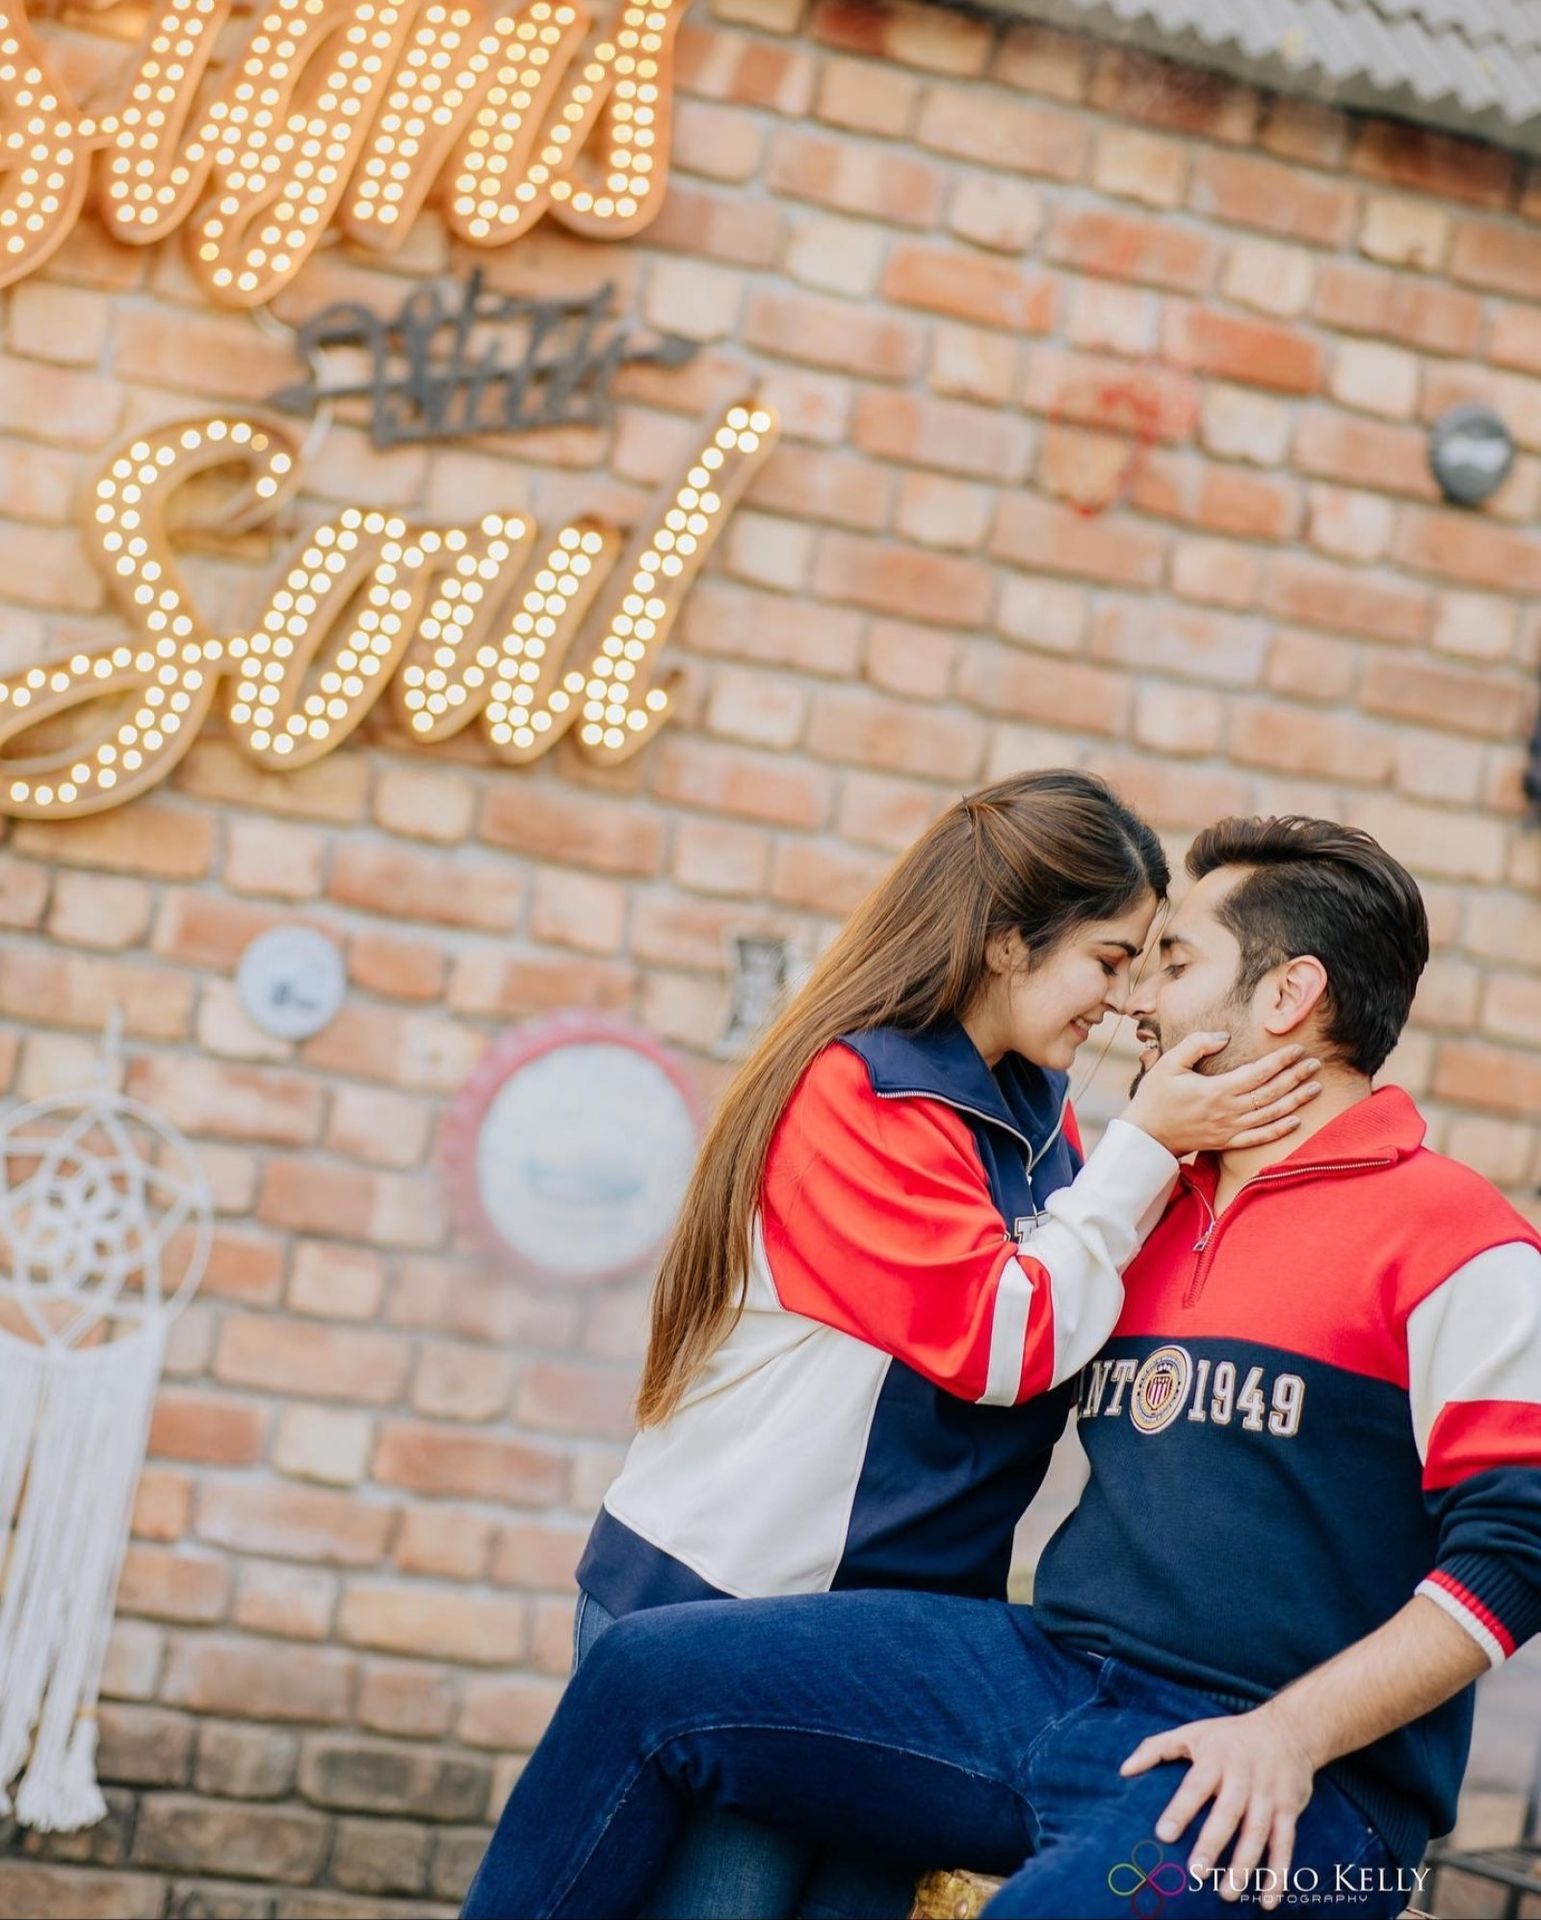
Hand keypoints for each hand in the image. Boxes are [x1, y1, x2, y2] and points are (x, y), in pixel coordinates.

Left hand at [1120, 1704, 1320, 1907]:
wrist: (1288, 1729)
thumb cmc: (1229, 1736)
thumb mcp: (1192, 1732)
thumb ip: (1156, 1748)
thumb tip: (1123, 1770)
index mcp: (1216, 1758)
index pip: (1195, 1786)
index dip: (1180, 1810)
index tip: (1162, 1835)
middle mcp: (1244, 1776)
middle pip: (1228, 1813)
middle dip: (1212, 1843)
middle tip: (1195, 1872)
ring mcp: (1268, 1794)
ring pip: (1257, 1833)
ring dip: (1244, 1866)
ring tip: (1226, 1893)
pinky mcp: (1289, 1810)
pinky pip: (1285, 1844)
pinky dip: (1279, 1873)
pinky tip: (1267, 1900)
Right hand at [1123, 1035, 1320, 1156]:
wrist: (1146, 1135)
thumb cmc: (1155, 1096)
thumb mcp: (1168, 1062)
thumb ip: (1196, 1045)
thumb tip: (1224, 1036)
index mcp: (1217, 1090)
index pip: (1258, 1073)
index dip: (1281, 1061)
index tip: (1298, 1049)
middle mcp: (1228, 1111)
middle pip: (1271, 1093)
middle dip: (1296, 1077)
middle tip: (1316, 1064)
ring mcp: (1230, 1129)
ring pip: (1270, 1114)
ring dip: (1295, 1101)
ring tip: (1315, 1088)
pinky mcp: (1227, 1142)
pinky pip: (1259, 1138)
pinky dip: (1279, 1130)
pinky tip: (1296, 1121)